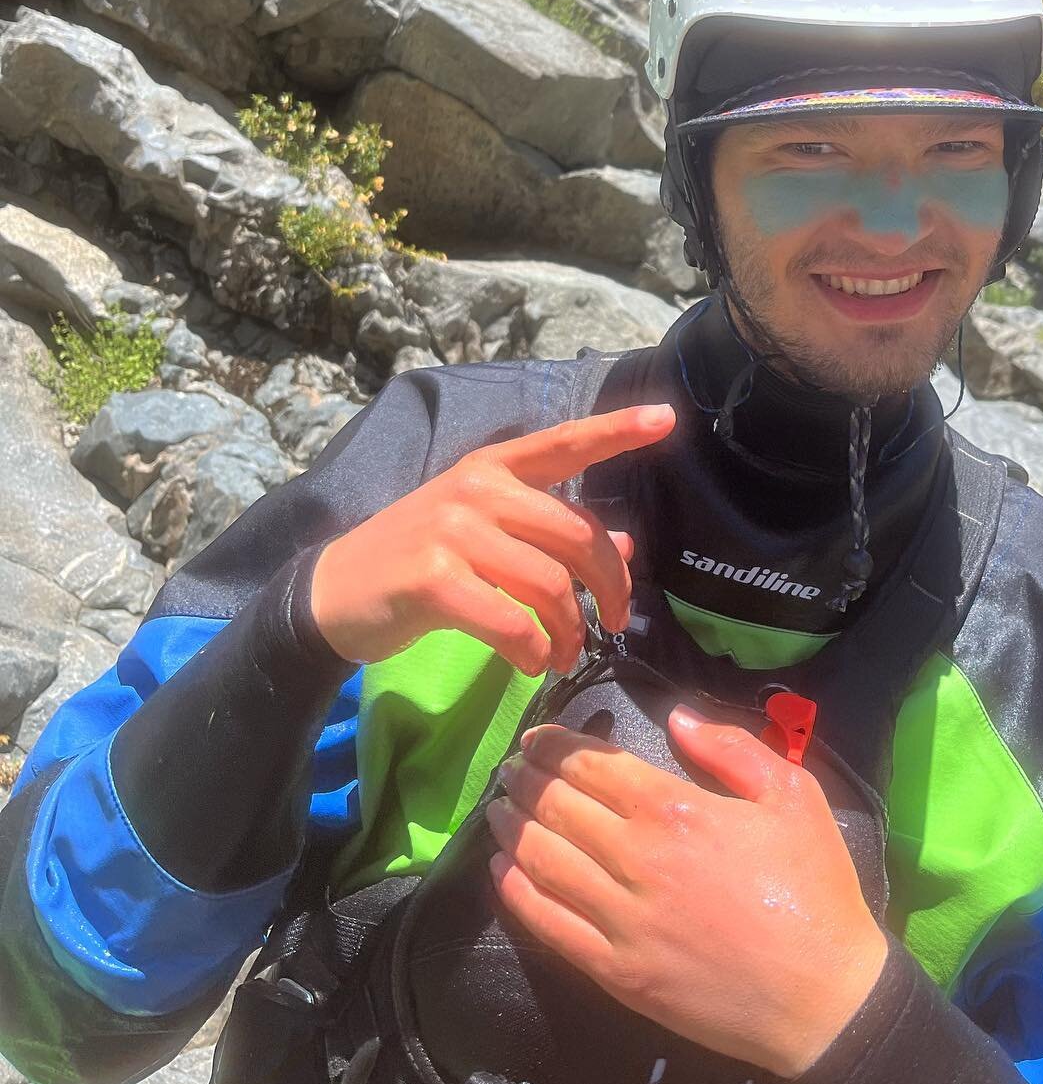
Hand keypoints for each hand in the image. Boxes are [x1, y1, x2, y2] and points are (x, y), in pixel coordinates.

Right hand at [308, 404, 674, 667]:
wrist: (334, 592)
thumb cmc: (419, 559)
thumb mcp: (485, 533)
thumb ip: (550, 534)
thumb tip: (623, 542)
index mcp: (494, 468)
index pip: (565, 443)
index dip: (617, 431)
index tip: (667, 420)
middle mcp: (478, 489)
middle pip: (577, 535)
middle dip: (608, 587)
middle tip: (610, 624)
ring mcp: (454, 530)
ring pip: (550, 584)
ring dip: (568, 632)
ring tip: (560, 655)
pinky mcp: (433, 578)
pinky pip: (511, 620)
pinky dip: (531, 650)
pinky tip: (529, 662)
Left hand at [486, 706, 888, 1077]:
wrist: (823, 997)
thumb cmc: (812, 887)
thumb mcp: (793, 793)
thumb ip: (731, 747)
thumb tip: (678, 716)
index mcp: (674, 810)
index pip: (592, 765)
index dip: (555, 746)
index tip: (535, 737)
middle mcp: (636, 859)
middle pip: (558, 807)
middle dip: (526, 780)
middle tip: (510, 768)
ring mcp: (621, 920)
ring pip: (543, 861)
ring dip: (512, 828)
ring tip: (497, 808)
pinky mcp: (616, 972)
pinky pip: (550, 925)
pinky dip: (516, 893)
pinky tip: (500, 871)